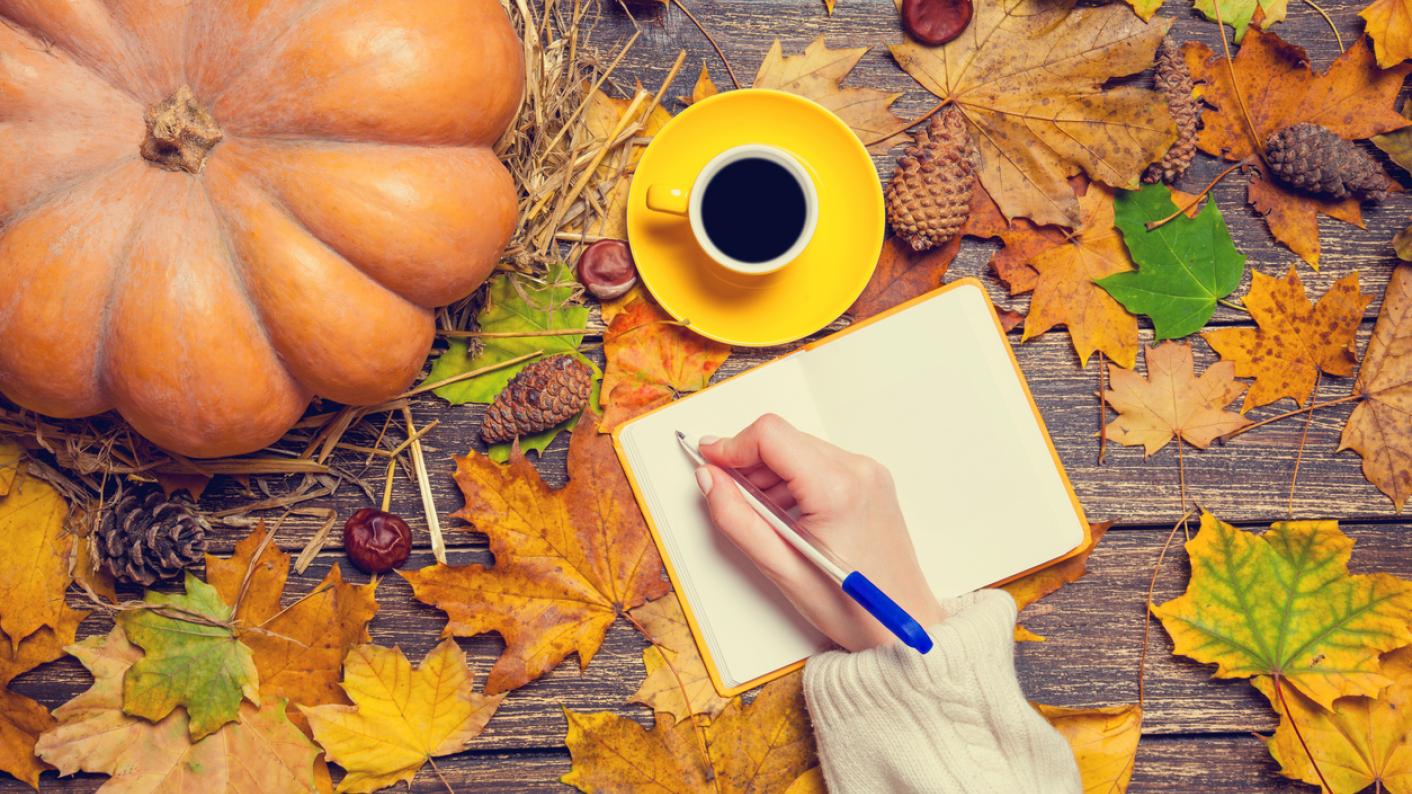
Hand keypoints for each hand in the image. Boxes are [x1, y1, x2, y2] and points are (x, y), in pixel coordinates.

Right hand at [695, 414, 943, 650]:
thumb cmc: (851, 608)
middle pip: (784, 438)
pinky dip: (794, 479)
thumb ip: (737, 518)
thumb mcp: (780, 568)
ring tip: (764, 516)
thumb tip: (710, 480)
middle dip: (749, 462)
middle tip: (731, 496)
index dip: (732, 446)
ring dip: (771, 473)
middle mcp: (859, 470)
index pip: (771, 435)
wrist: (900, 625)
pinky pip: (820, 462)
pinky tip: (788, 515)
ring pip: (800, 448)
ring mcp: (870, 473)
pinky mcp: (872, 481)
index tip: (709, 461)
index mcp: (837, 489)